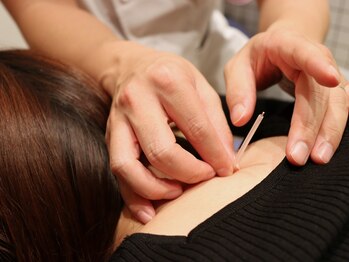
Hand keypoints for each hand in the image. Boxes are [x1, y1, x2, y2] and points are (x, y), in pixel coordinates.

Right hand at [103, 42, 234, 223]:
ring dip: (155, 189)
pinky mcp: (109, 135)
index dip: (216, 155)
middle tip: (205, 178)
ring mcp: (118, 120)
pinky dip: (132, 195)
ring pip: (128, 166)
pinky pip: (117, 171)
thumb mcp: (201, 85)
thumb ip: (216, 121)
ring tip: (177, 193)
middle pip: (161, 151)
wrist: (130, 66)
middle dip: (188, 174)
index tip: (228, 170)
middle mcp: (137, 100)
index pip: (197, 128)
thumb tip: (227, 158)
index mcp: (167, 82)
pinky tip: (148, 210)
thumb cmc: (170, 74)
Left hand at [224, 28, 347, 165]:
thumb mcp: (238, 67)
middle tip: (297, 155)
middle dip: (310, 125)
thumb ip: (238, 90)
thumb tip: (240, 120)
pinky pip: (338, 112)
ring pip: (337, 104)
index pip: (305, 52)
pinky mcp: (332, 92)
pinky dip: (331, 132)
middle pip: (319, 92)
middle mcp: (316, 58)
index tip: (330, 79)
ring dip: (327, 133)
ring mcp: (329, 75)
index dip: (318, 64)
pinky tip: (322, 151)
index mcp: (287, 45)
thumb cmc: (258, 56)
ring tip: (317, 158)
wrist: (284, 43)